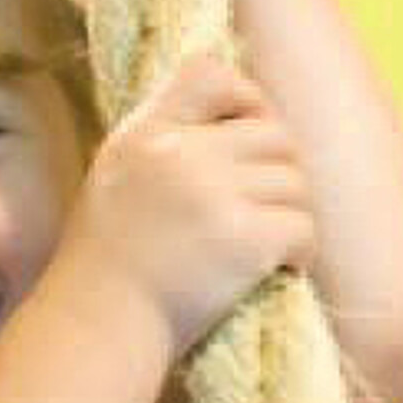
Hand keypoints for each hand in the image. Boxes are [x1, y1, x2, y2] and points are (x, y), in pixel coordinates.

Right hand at [55, 54, 315, 355]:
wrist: (98, 328)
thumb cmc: (107, 267)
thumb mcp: (116, 180)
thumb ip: (163, 146)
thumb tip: (238, 119)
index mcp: (144, 135)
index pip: (210, 74)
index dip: (245, 97)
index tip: (247, 135)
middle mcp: (179, 155)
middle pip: (273, 133)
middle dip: (279, 171)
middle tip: (264, 211)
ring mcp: (214, 196)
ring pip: (296, 182)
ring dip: (291, 215)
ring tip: (266, 246)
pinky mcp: (245, 240)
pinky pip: (304, 227)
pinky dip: (299, 251)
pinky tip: (278, 269)